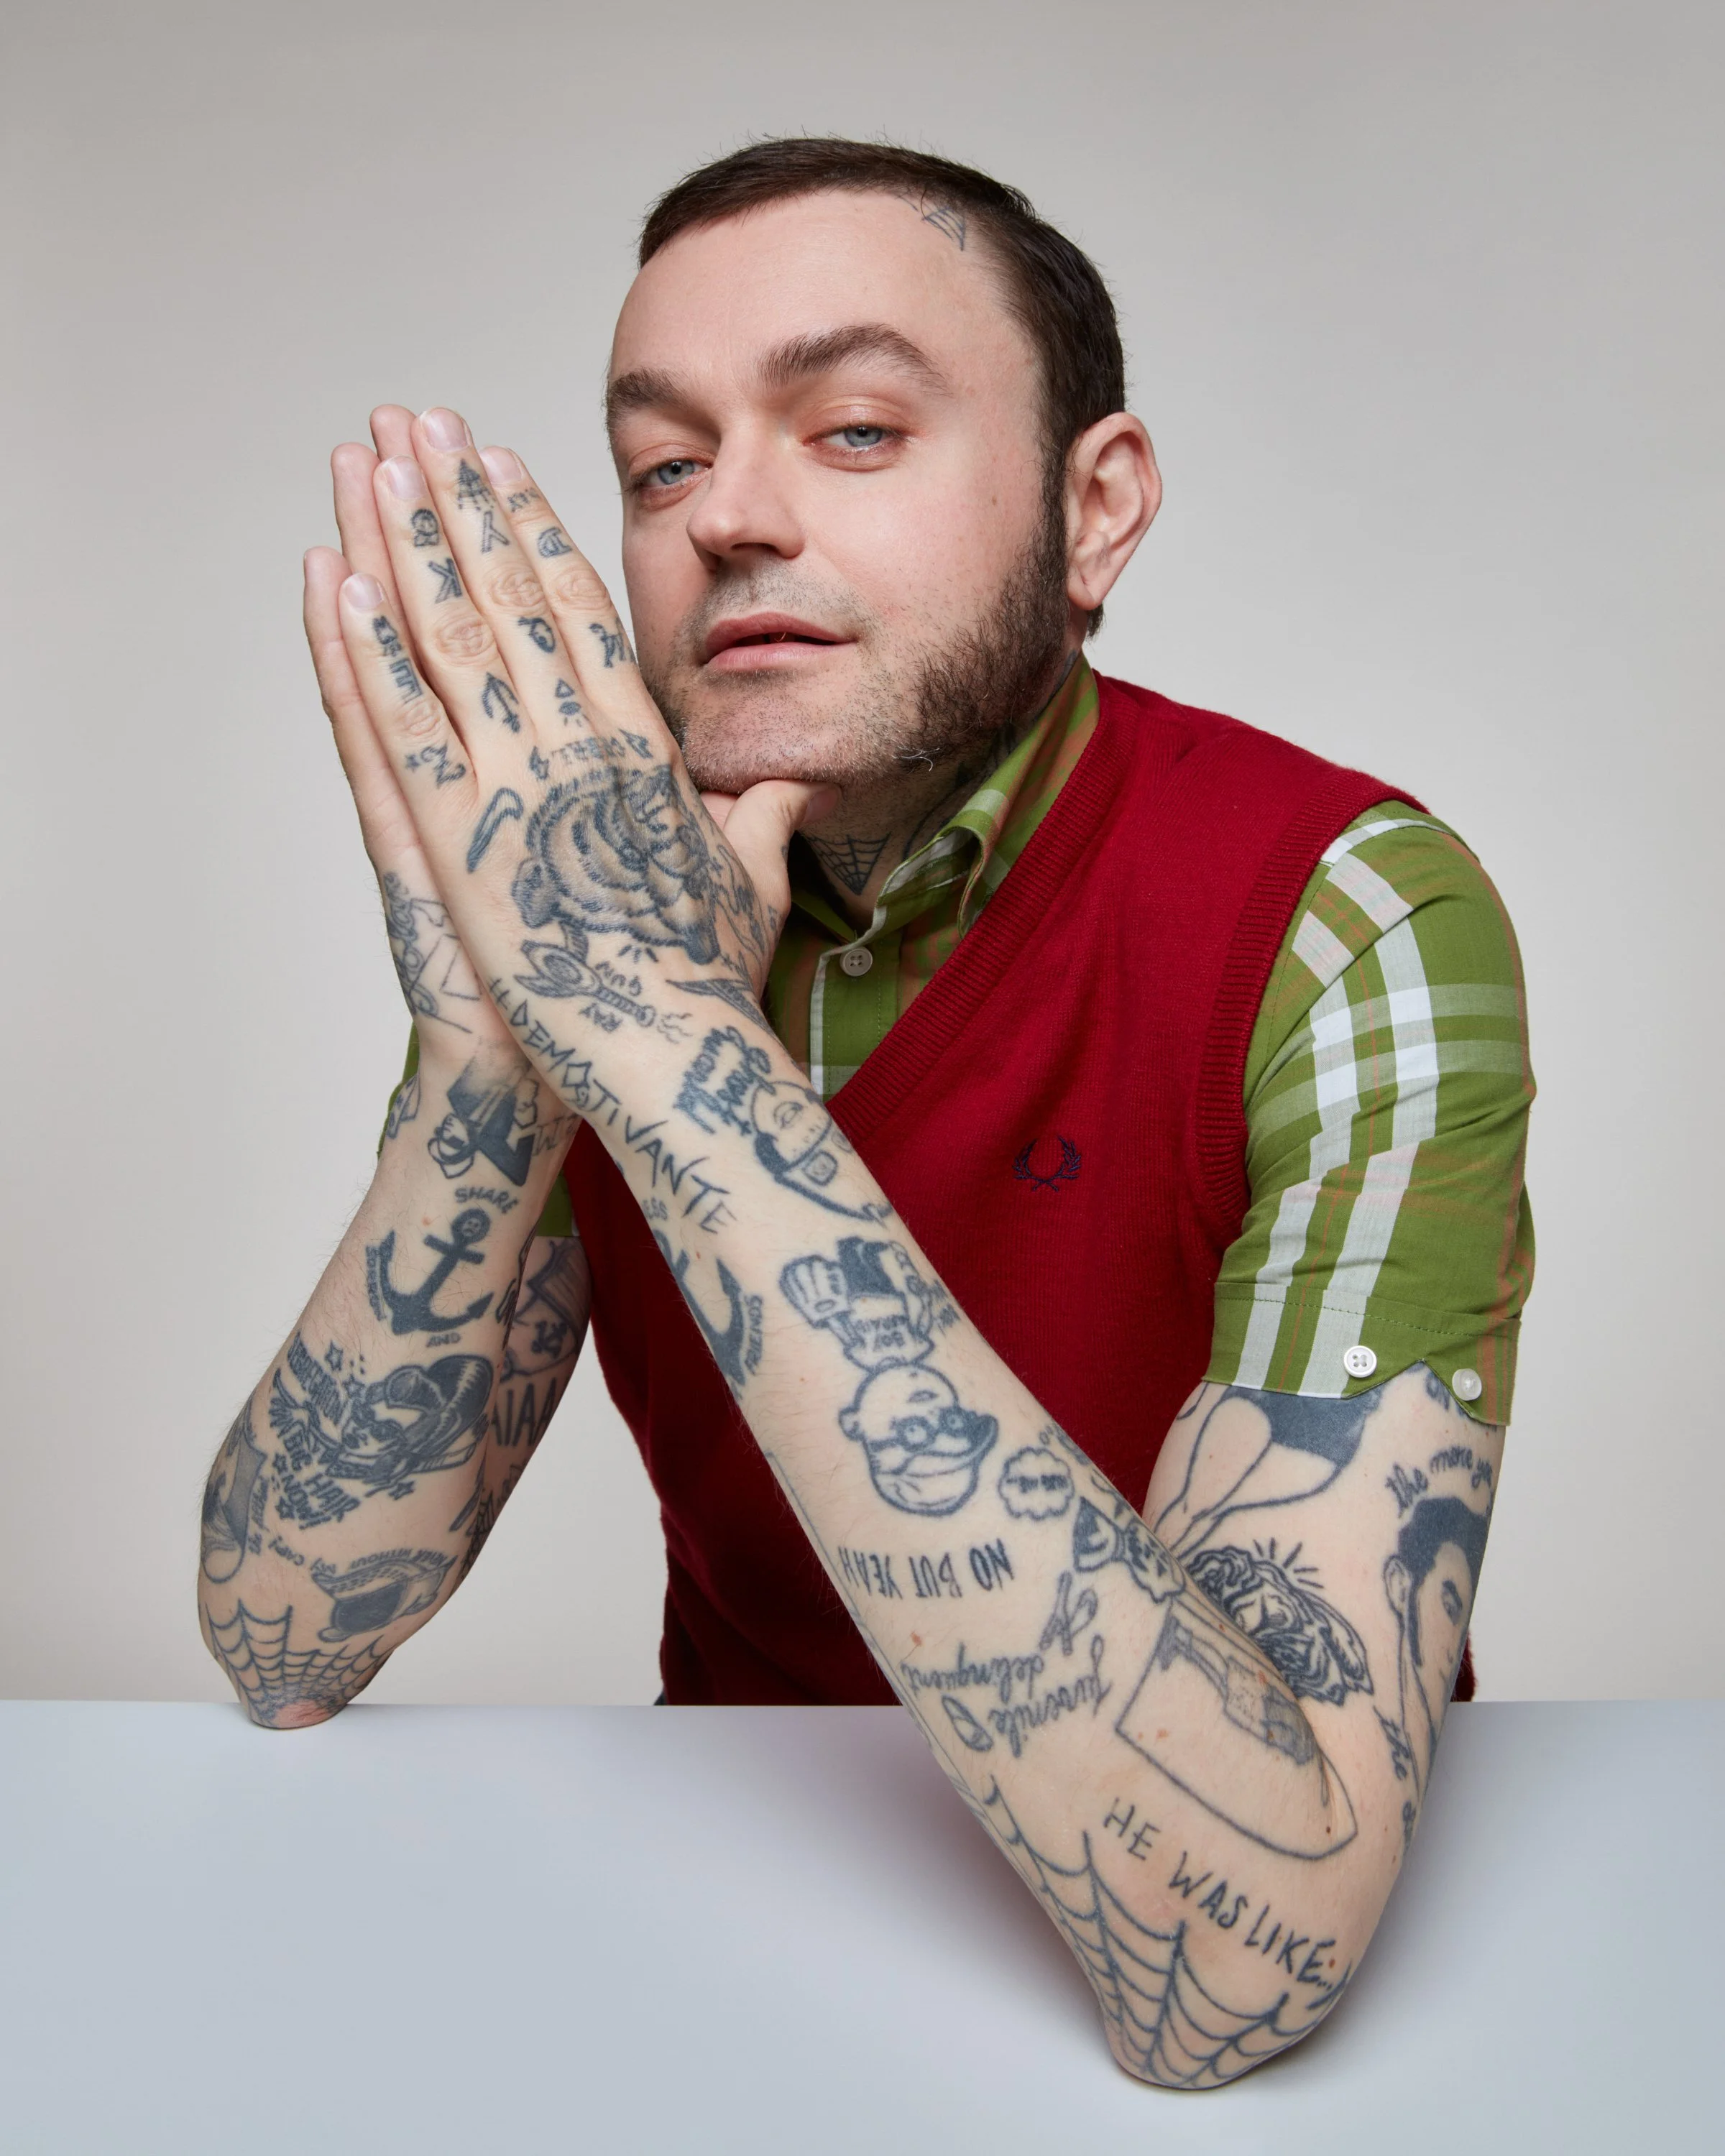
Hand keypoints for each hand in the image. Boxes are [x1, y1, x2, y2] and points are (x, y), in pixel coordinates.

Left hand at [327, 408, 832, 1086]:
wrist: (672, 1056)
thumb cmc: (709, 983)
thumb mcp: (752, 887)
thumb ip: (763, 819)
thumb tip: (792, 782)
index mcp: (641, 750)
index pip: (582, 615)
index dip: (535, 533)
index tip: (502, 468)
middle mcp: (576, 746)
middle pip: (509, 599)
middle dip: (461, 502)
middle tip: (420, 422)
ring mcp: (514, 784)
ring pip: (450, 637)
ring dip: (406, 541)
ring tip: (373, 460)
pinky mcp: (459, 838)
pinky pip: (400, 724)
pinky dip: (365, 647)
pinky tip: (335, 578)